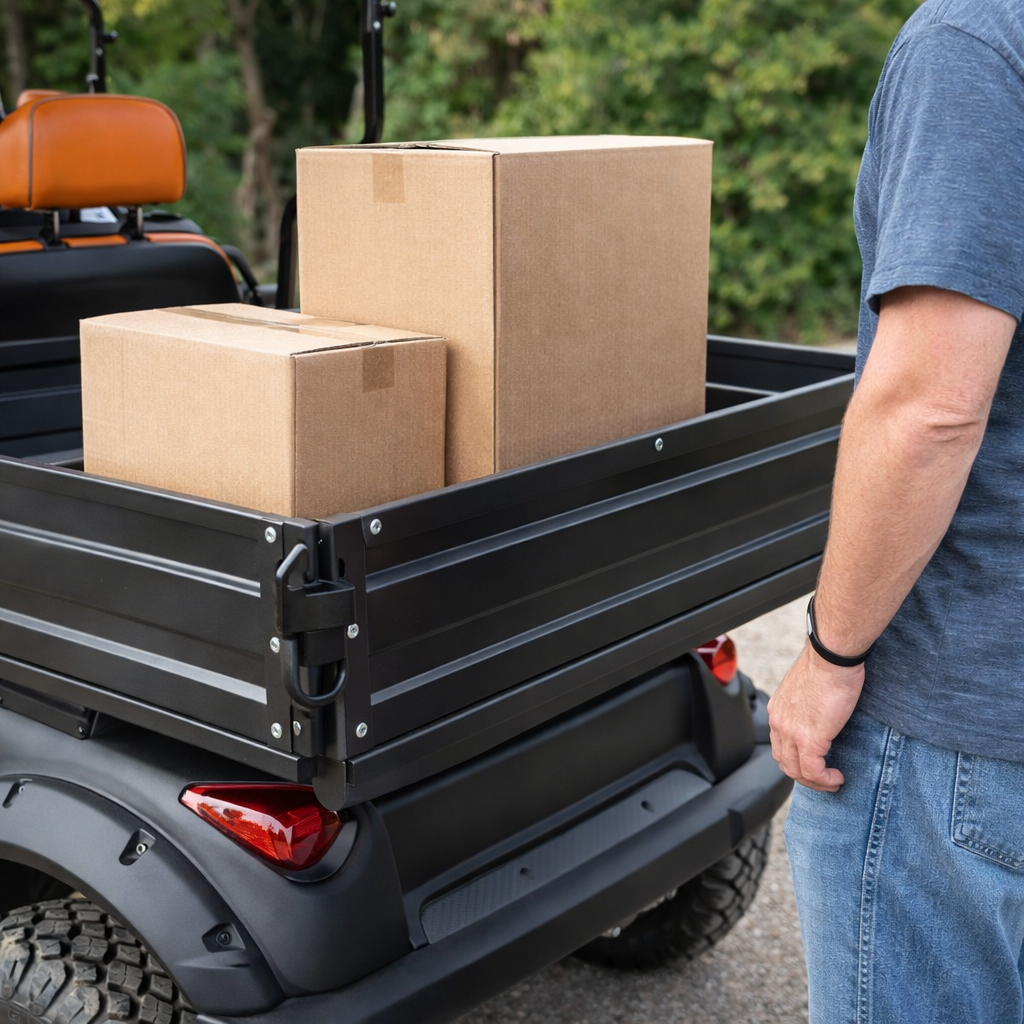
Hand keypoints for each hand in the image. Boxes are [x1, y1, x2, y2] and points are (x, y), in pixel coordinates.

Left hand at [767, 643, 864, 791]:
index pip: (779, 745)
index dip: (796, 759)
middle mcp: (779, 723)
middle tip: (824, 779)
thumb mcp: (808, 688)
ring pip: (796, 771)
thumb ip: (807, 705)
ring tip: (832, 781)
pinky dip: (825, 780)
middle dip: (805, 776)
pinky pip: (813, 771)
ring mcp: (792, 732)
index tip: (814, 764)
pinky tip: (837, 778)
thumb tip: (819, 716)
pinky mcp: (810, 739)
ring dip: (815, 782)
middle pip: (785, 762)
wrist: (832, 658)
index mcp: (778, 710)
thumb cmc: (827, 665)